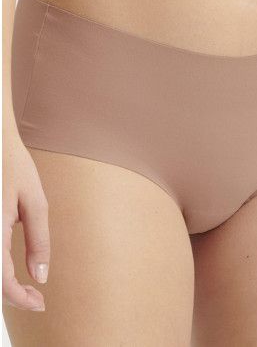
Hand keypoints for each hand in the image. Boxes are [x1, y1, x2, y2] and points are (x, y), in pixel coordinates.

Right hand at [2, 132, 49, 310]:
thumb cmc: (14, 166)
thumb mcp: (34, 202)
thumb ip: (38, 240)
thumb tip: (40, 276)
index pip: (2, 281)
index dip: (20, 298)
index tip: (40, 303)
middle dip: (12, 294)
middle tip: (35, 297)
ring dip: (2, 282)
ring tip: (25, 288)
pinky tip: (8, 266)